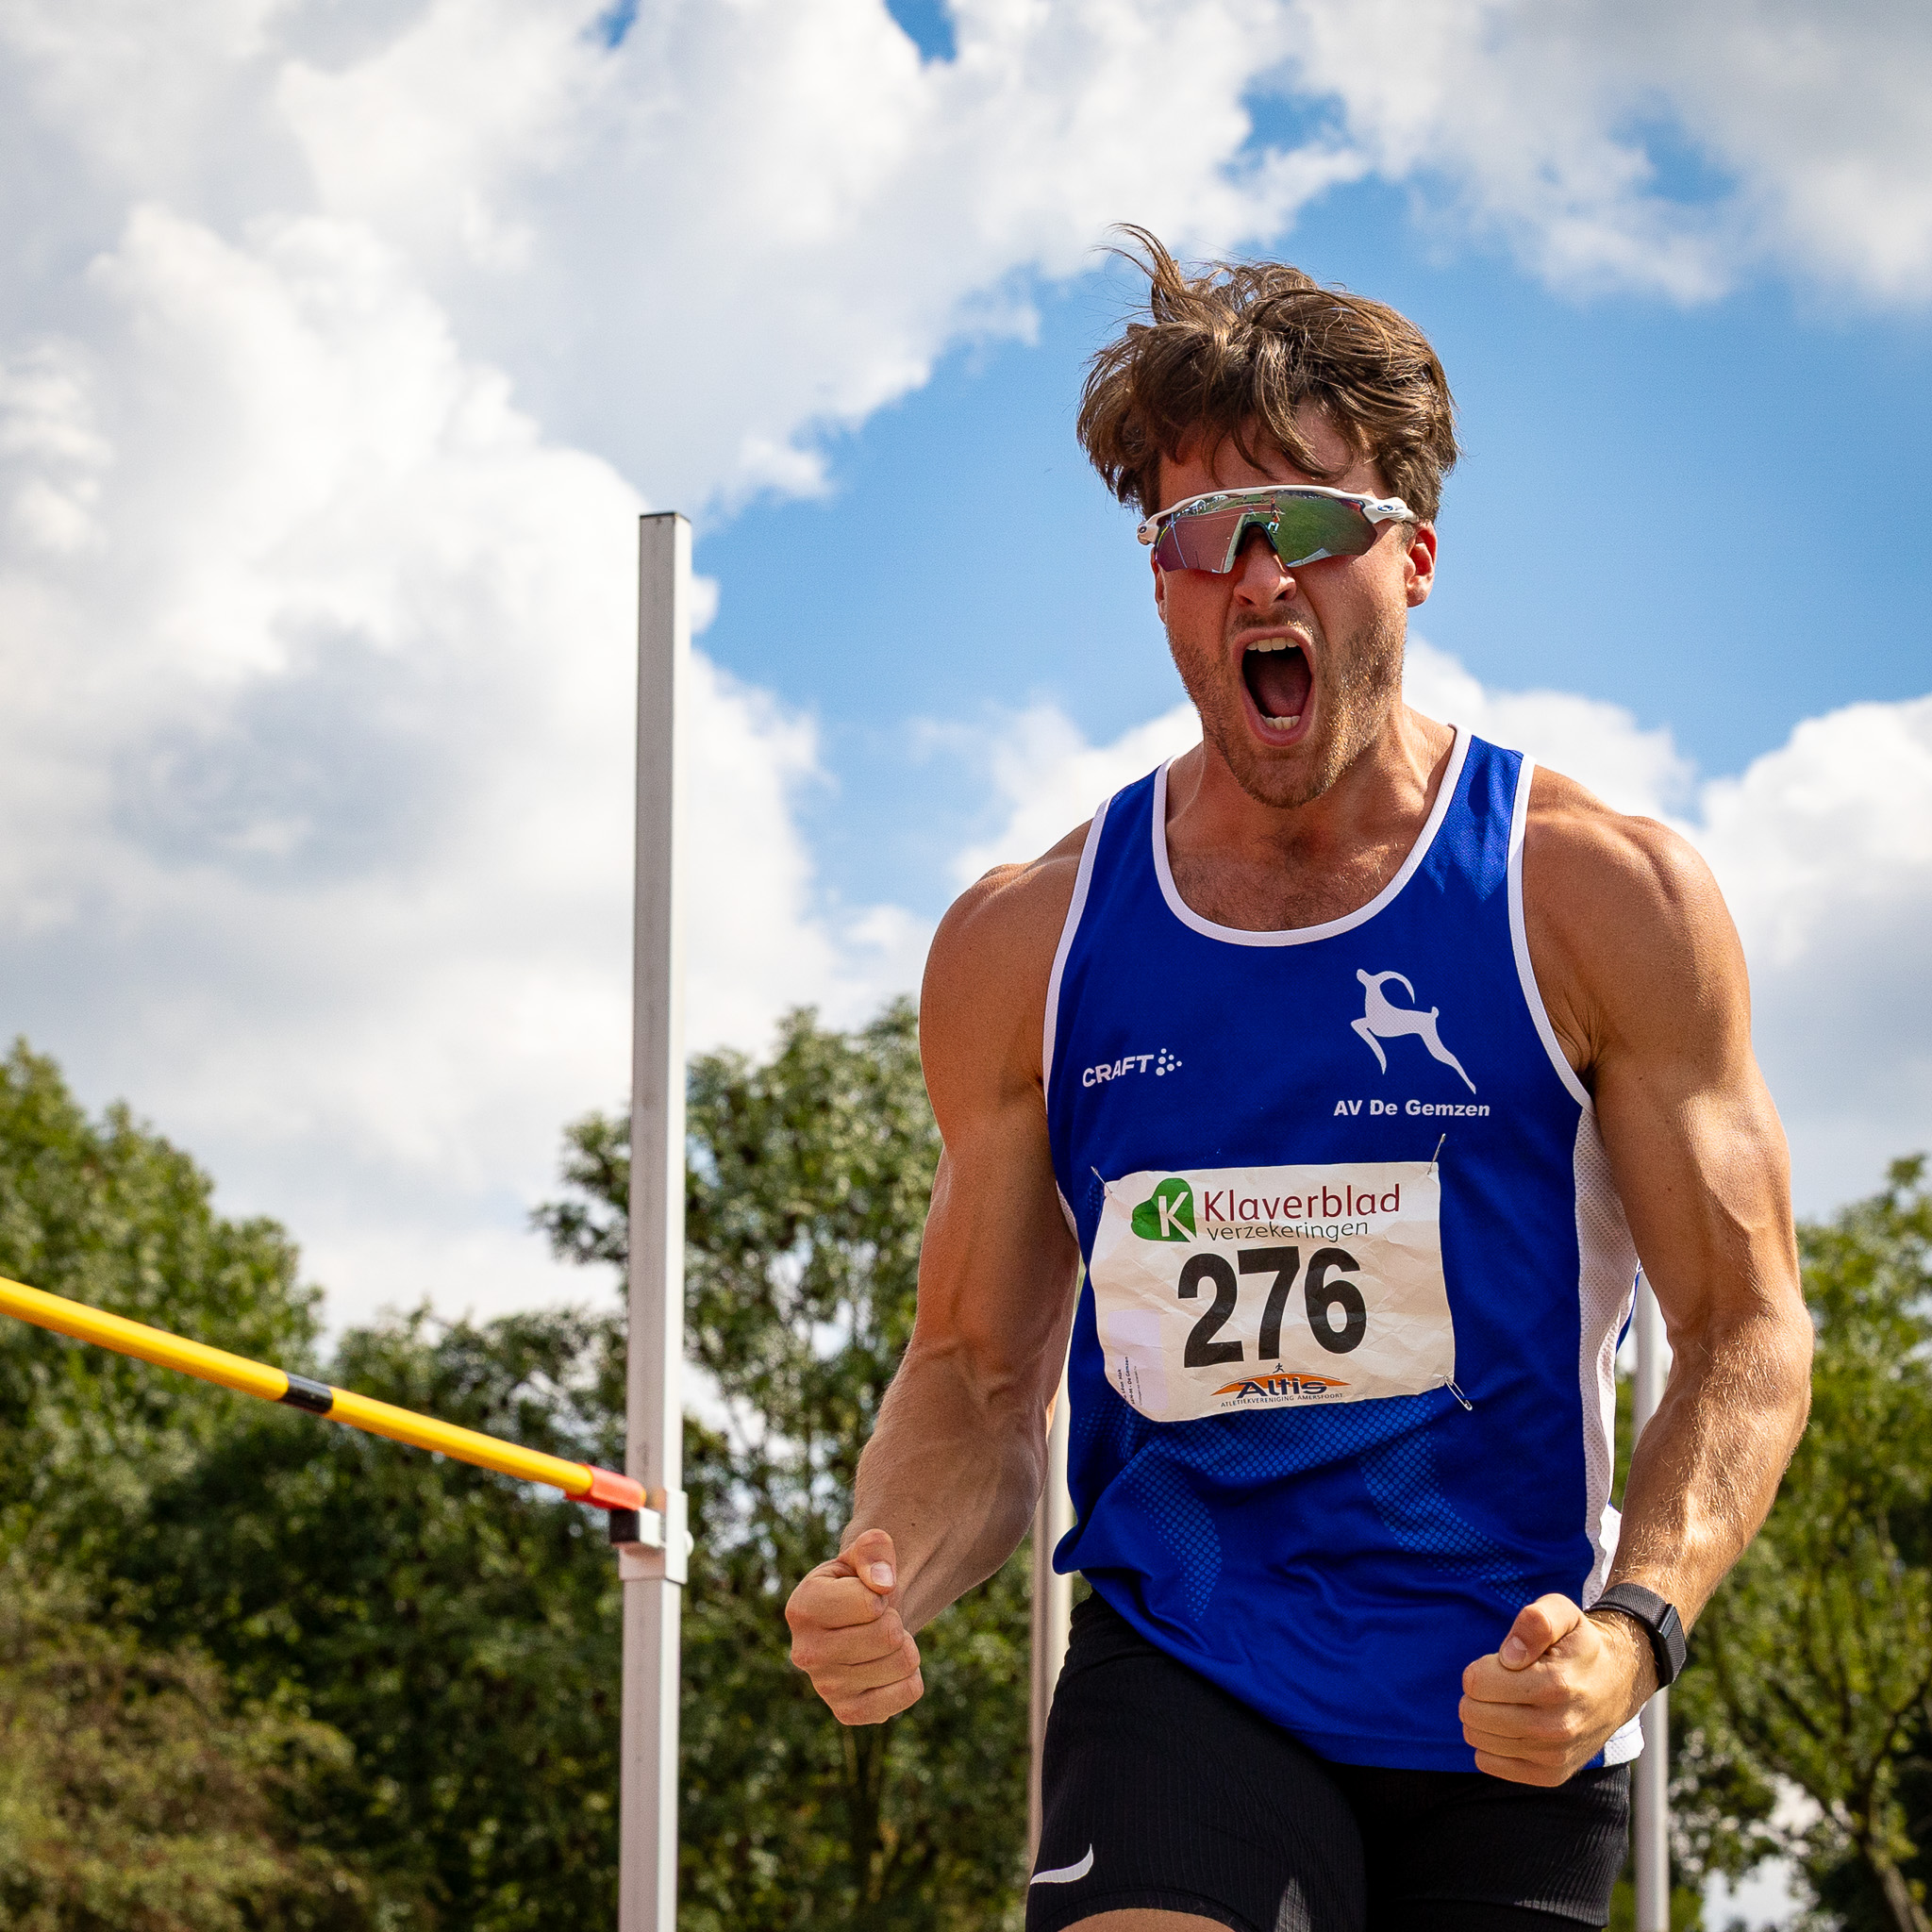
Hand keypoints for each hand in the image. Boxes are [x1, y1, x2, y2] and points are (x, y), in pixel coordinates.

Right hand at [785, 1528, 924, 1724]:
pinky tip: (887, 1668)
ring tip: (881, 1641)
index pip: (871, 1603)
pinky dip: (910, 1675)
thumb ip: (874, 1550)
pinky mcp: (849, 1713)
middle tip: (879, 1619)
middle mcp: (805, 1654)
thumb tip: (883, 1585)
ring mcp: (825, 1688)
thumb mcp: (865, 1553)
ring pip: (903, 1662)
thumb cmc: (860, 1581)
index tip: (869, 1594)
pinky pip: (909, 1692)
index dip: (882, 1592)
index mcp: (801, 1608)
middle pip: (889, 1636)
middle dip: (896, 1619)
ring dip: (905, 1645)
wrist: (858, 1621)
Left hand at [1459, 1593, 1655, 1784]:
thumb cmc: (1579, 1645)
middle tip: (1503, 1683)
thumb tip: (1509, 1656)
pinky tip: (1512, 1726)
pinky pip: (1488, 1762)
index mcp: (1555, 1684)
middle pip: (1472, 1713)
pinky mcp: (1550, 1775)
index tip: (1504, 1664)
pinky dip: (1491, 1743)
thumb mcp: (1563, 1613)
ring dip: (1483, 1717)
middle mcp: (1556, 1726)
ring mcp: (1554, 1756)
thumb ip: (1535, 1621)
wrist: (1618, 1684)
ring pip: (1476, 1738)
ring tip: (1509, 1702)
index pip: (1476, 1683)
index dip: (1481, 1667)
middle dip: (1478, 1693)